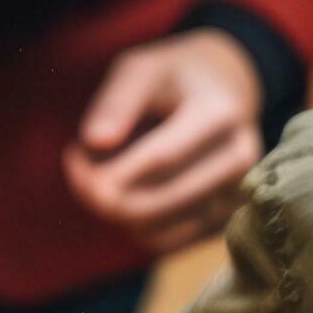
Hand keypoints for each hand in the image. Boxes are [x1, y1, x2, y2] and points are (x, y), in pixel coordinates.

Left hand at [65, 29, 265, 255]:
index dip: (110, 166)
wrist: (227, 91)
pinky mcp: (226, 221)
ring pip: (159, 230)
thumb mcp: (143, 69)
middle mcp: (239, 159)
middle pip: (159, 200)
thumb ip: (117, 101)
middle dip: (104, 195)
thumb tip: (94, 142)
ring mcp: (238, 195)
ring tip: (98, 179)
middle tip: (77, 173)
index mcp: (220, 114)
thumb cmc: (175, 77)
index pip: (161, 159)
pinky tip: (124, 197)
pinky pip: (167, 243)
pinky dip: (134, 227)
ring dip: (116, 213)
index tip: (72, 156)